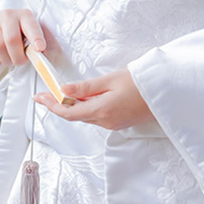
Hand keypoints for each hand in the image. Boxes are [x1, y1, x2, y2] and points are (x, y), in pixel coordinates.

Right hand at [0, 9, 45, 66]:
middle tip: (21, 61)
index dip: (36, 37)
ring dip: (7, 60)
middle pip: (11, 39)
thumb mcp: (36, 35)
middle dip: (18, 57)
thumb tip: (41, 53)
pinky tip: (0, 58)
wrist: (3, 29)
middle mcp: (7, 16)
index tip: (40, 48)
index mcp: (25, 15)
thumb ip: (42, 43)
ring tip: (11, 59)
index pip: (31, 26)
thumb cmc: (23, 35)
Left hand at [34, 69, 152, 131]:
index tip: (39, 98)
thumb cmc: (141, 82)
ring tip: (65, 92)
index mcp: (101, 111)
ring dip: (74, 105)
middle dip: (60, 105)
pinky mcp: (119, 122)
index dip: (51, 105)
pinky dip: (87, 107)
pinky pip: (97, 115)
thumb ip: (86, 87)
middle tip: (47, 93)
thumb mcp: (112, 79)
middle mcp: (105, 122)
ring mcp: (113, 124)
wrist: (165, 92)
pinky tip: (87, 97)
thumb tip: (64, 90)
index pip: (68, 112)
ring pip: (86, 115)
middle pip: (75, 115)